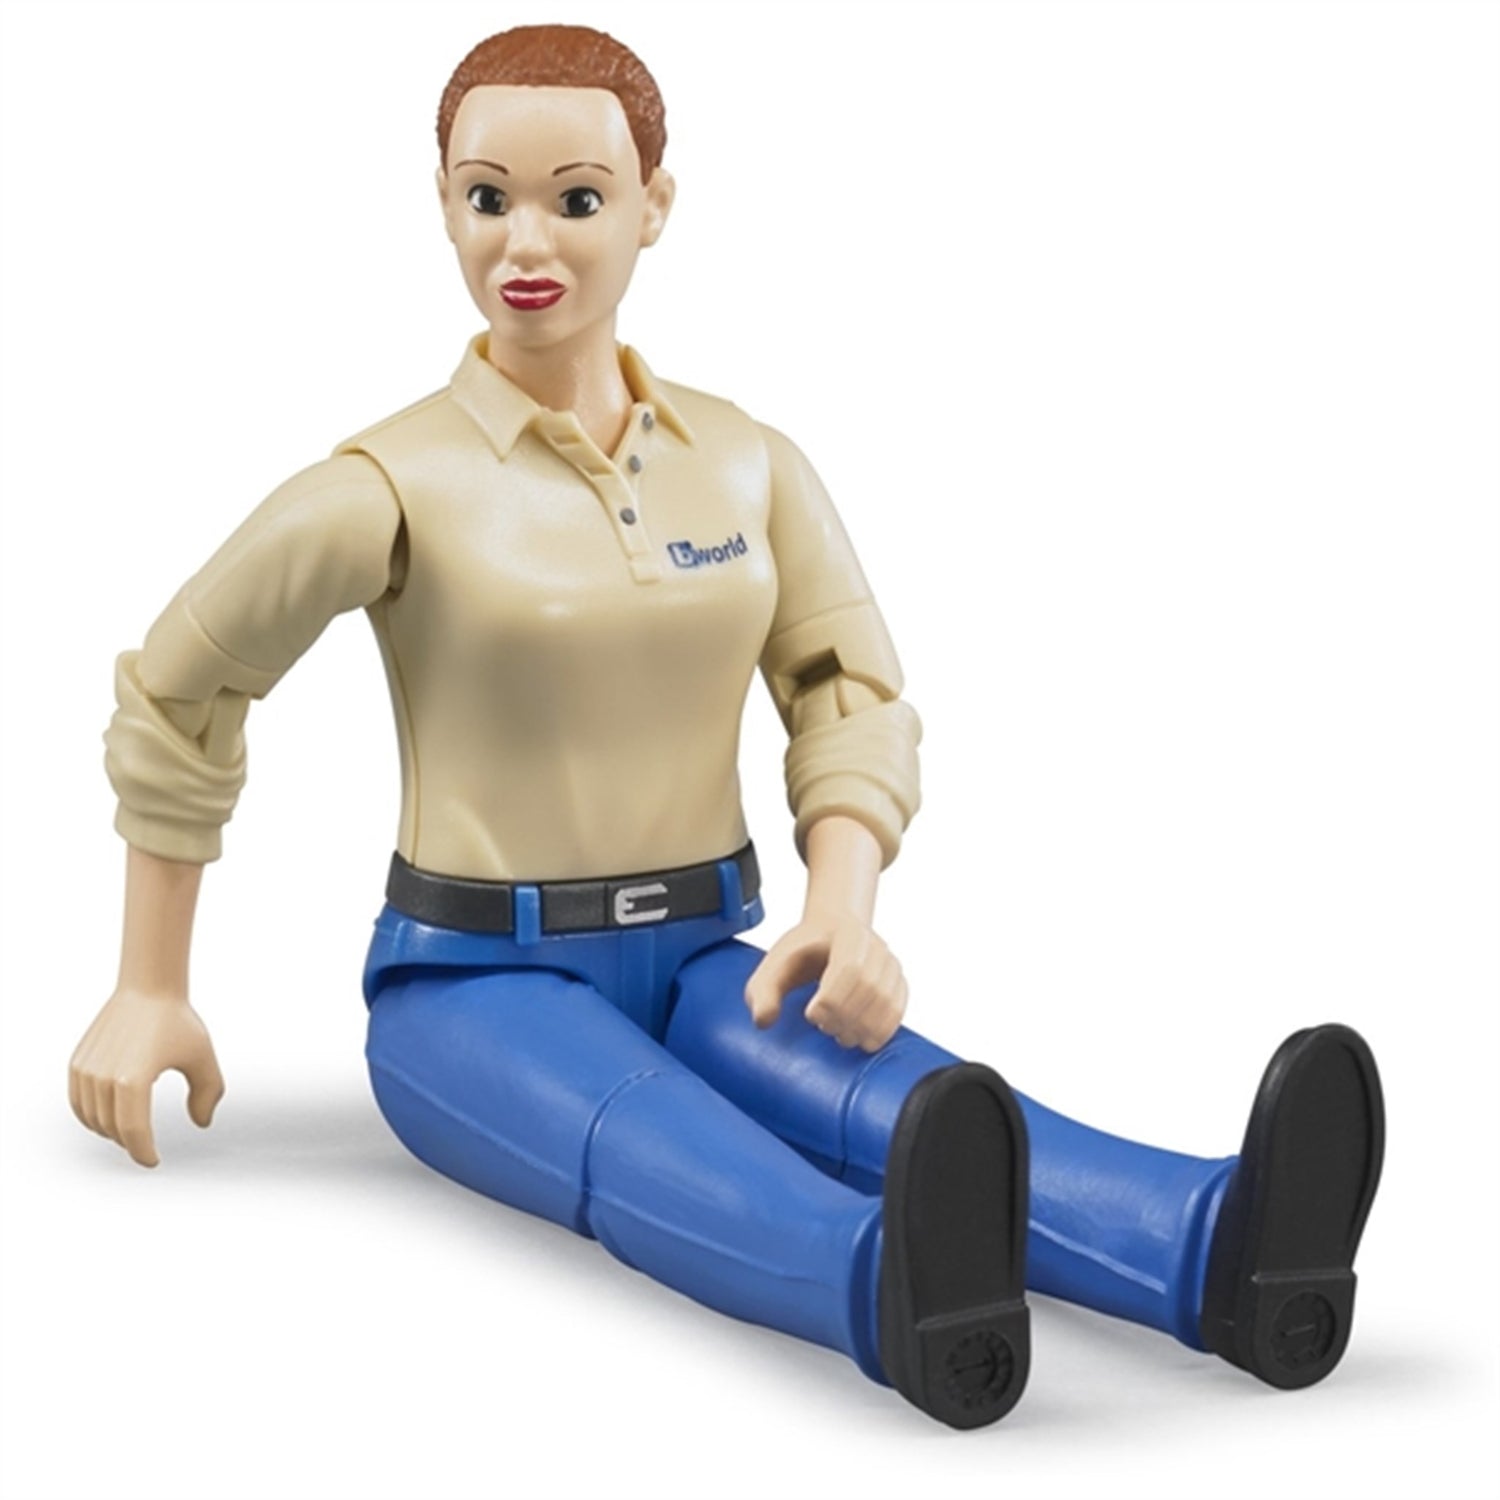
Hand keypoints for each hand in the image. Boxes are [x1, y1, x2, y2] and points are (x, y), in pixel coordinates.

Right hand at [69, 990, 224, 1166]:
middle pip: (113, 1129)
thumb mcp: (203, 1058)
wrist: (147, 989)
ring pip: (93, 1119)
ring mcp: (86, 1071)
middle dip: (130, 1143)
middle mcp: (104, 1078)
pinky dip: (92, 1117)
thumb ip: (207, 1094)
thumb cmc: (178, 1021)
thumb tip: (202, 1123)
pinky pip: (79, 1103)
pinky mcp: (77, 1064)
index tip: (154, 1161)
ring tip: (129, 1133)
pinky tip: (109, 1118)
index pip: (134, 1133)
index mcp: (134, 1080)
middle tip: (145, 1146)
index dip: (144, 1152)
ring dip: (110, 1132)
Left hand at [744, 912, 908, 1051]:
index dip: (832, 998)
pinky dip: (883, 1030)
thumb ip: (762, 991)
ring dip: (864, 1027)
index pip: (849, 967)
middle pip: (870, 987)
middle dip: (846, 1016)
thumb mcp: (775, 966)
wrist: (831, 935)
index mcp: (846, 933)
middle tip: (825, 1030)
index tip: (811, 1016)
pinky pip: (898, 1010)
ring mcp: (890, 964)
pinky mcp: (898, 983)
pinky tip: (863, 1040)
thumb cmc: (803, 952)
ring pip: (887, 1001)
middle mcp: (875, 945)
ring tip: (841, 1036)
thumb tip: (764, 1021)